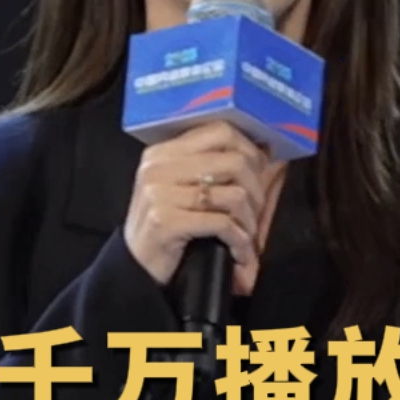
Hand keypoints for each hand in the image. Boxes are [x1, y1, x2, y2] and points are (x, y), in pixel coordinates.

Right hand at [124, 120, 272, 294]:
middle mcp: (159, 167)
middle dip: (256, 189)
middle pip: (234, 162)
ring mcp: (160, 194)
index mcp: (164, 152)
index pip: (220, 132)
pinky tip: (238, 252)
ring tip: (246, 236)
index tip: (261, 170)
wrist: (134, 268)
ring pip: (234, 195)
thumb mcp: (179, 188)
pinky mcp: (166, 222)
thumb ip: (212, 166)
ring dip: (249, 221)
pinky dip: (239, 241)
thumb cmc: (165, 226)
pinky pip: (223, 224)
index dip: (249, 150)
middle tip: (256, 211)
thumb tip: (265, 151)